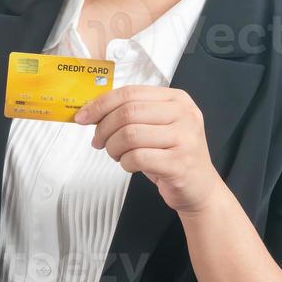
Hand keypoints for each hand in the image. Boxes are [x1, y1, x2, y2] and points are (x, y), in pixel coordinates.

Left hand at [72, 85, 223, 214]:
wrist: (199, 188)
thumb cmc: (171, 155)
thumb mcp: (155, 126)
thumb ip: (130, 113)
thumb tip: (90, 111)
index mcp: (176, 99)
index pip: (130, 93)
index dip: (101, 104)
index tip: (82, 117)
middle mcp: (184, 114)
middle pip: (128, 112)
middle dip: (104, 128)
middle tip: (98, 141)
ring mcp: (184, 138)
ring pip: (129, 134)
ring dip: (113, 147)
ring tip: (117, 154)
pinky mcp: (179, 163)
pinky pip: (137, 157)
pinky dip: (125, 163)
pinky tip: (130, 165)